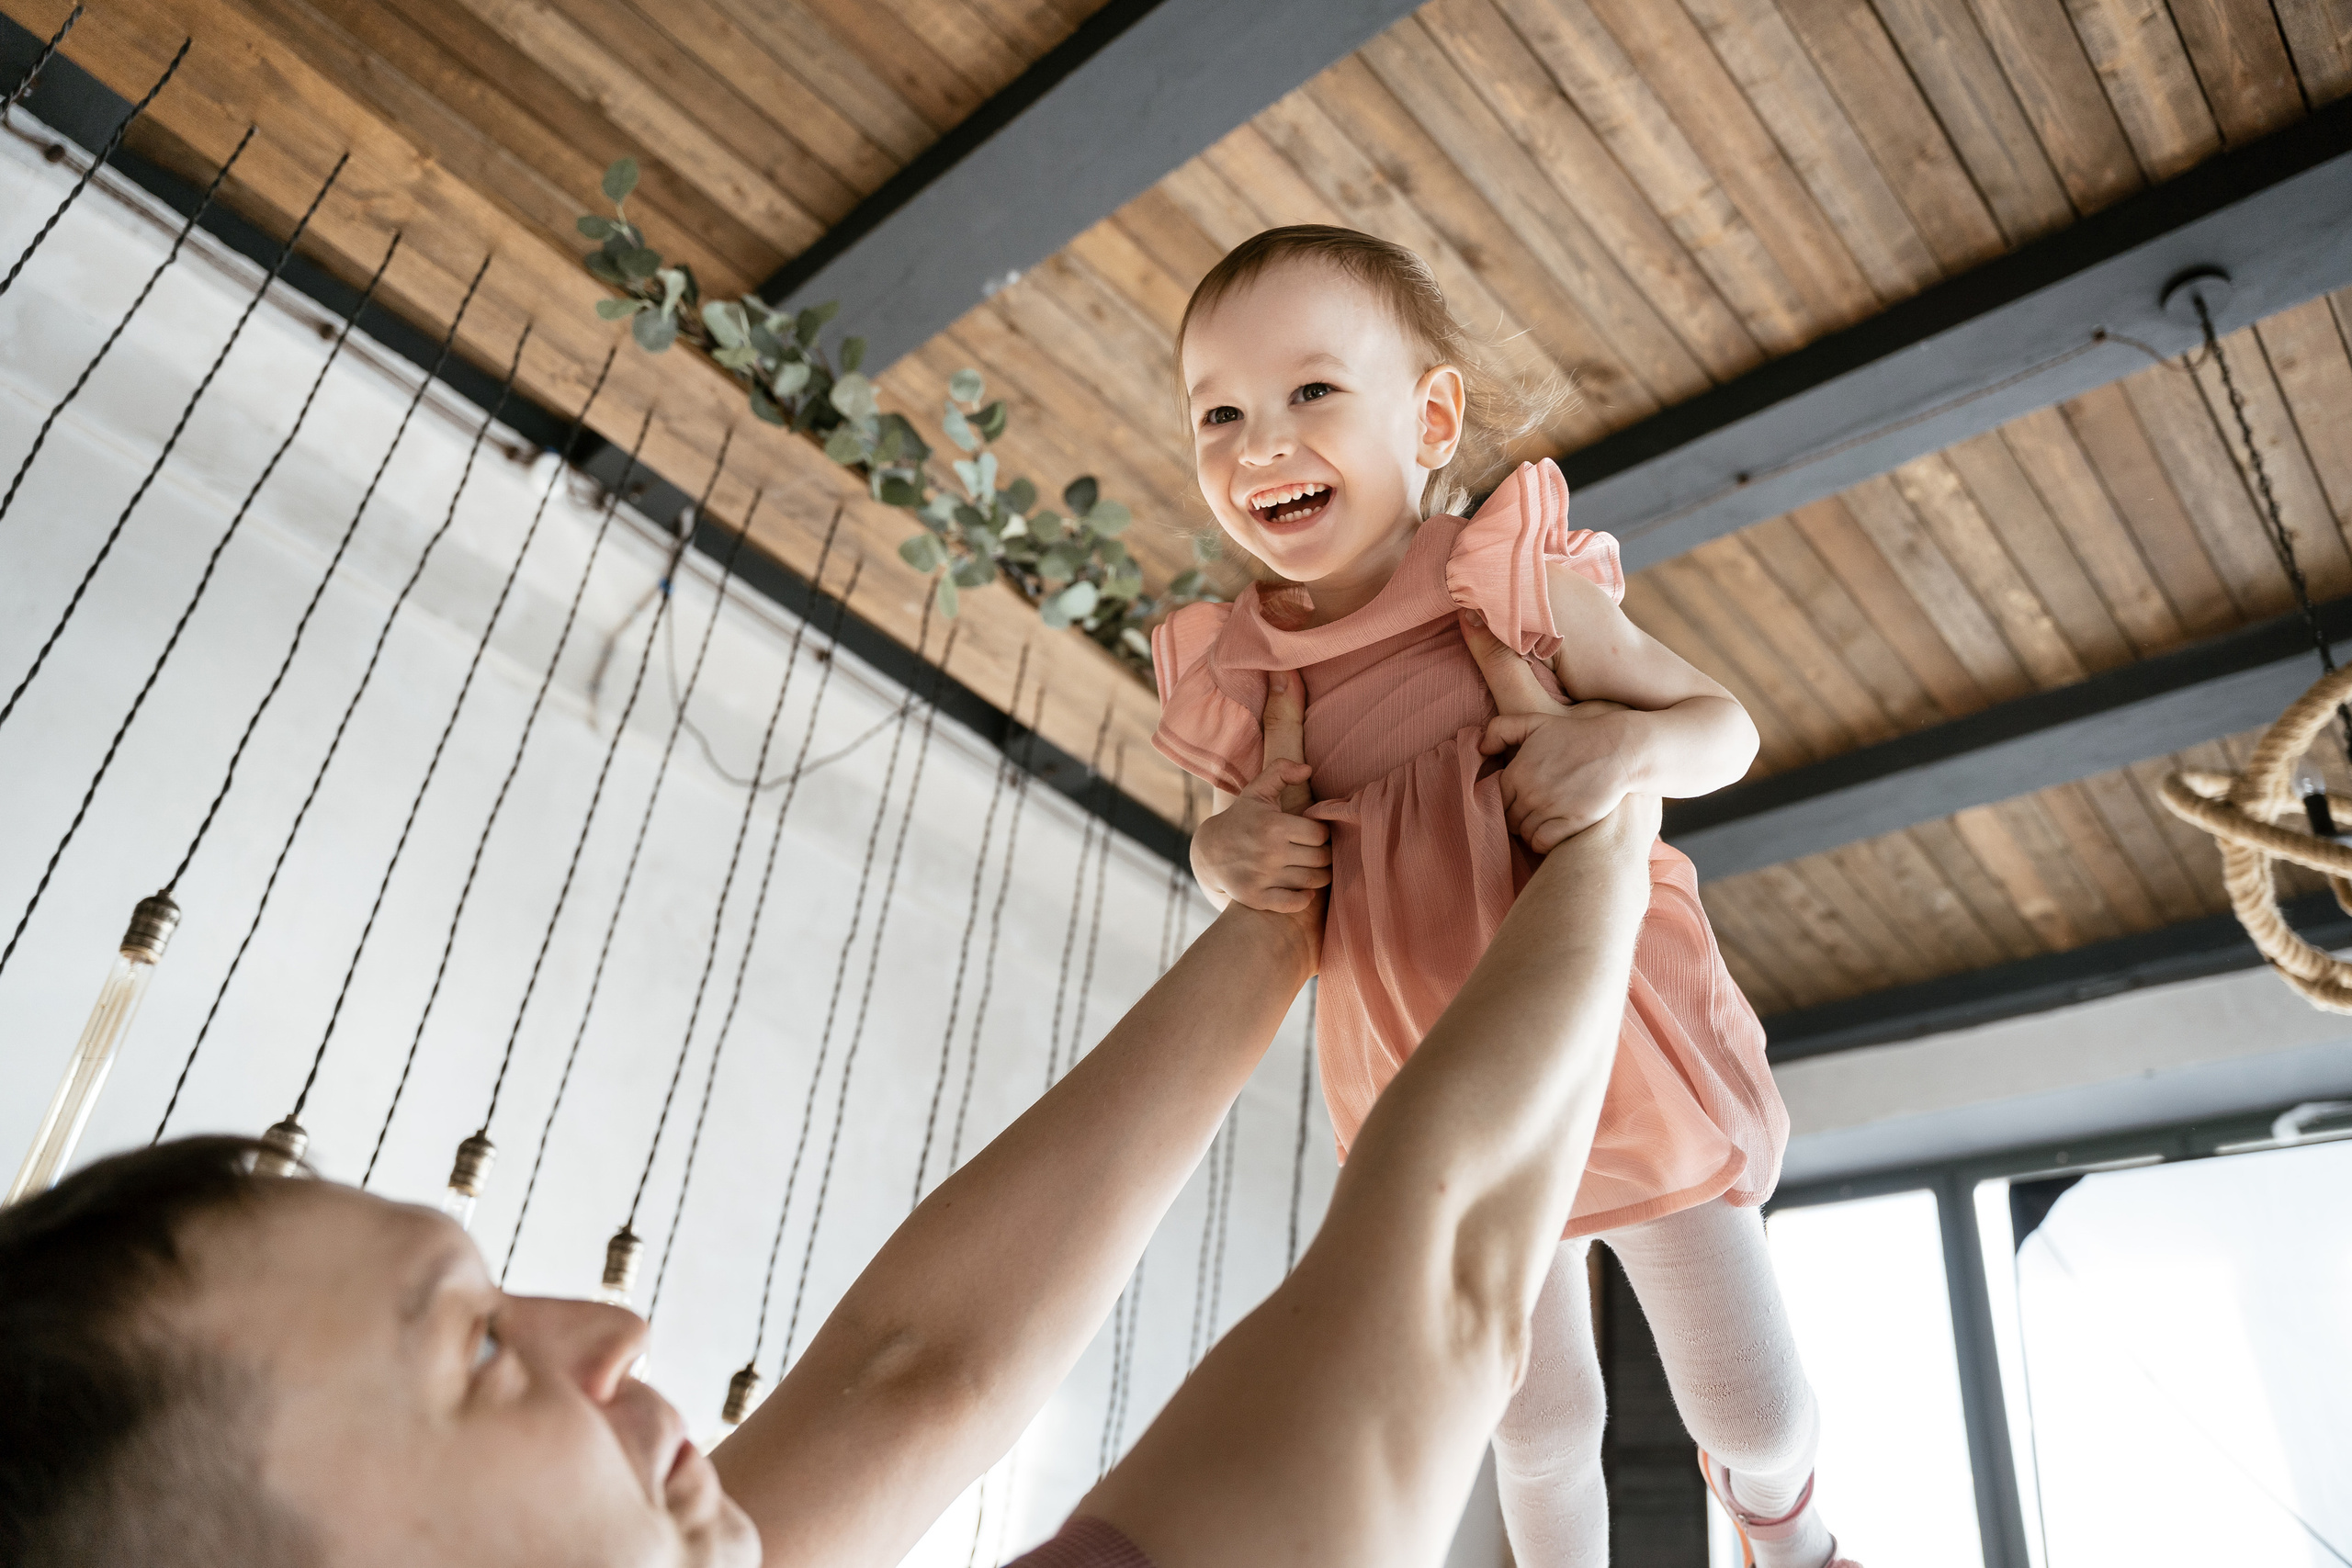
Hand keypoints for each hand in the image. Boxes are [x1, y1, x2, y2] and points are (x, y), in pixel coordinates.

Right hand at [1191, 671, 1328, 914]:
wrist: (1209, 852)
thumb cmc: (1241, 819)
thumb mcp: (1257, 791)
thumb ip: (1281, 772)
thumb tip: (1308, 769)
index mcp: (1274, 825)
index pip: (1320, 833)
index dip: (1322, 833)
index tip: (1314, 834)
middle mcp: (1269, 852)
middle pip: (1321, 858)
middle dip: (1324, 854)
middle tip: (1317, 852)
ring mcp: (1263, 877)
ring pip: (1314, 880)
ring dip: (1320, 875)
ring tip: (1313, 868)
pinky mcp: (1256, 898)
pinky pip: (1296, 902)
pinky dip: (1305, 897)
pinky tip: (1302, 888)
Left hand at [1461, 612, 1636, 854]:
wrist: (1619, 750)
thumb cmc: (1576, 735)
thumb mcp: (1536, 723)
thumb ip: (1501, 729)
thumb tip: (1480, 749)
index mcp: (1517, 772)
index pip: (1495, 799)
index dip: (1504, 802)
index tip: (1516, 801)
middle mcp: (1529, 793)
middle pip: (1509, 819)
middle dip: (1516, 818)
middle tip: (1530, 814)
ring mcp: (1550, 809)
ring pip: (1524, 833)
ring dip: (1529, 831)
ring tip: (1541, 823)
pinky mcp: (1571, 823)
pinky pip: (1542, 843)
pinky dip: (1542, 843)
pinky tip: (1551, 834)